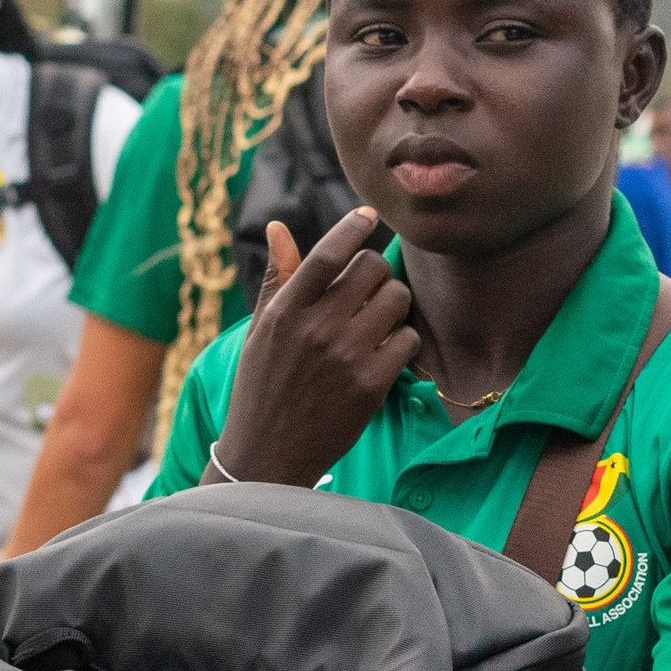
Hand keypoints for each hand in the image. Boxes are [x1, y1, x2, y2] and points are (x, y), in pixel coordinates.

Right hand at [218, 210, 414, 485]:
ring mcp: (344, 356)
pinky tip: (388, 356)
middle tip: (373, 292)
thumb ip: (278, 280)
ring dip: (396, 307)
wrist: (269, 454)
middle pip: (372, 269)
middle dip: (379, 274)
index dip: (354, 228)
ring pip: (397, 301)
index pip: (328, 253)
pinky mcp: (370, 385)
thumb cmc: (264, 387)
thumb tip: (279, 227)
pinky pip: (409, 341)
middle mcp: (315, 328)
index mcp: (285, 311)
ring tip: (379, 325)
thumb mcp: (262, 332)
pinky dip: (405, 344)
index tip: (370, 216)